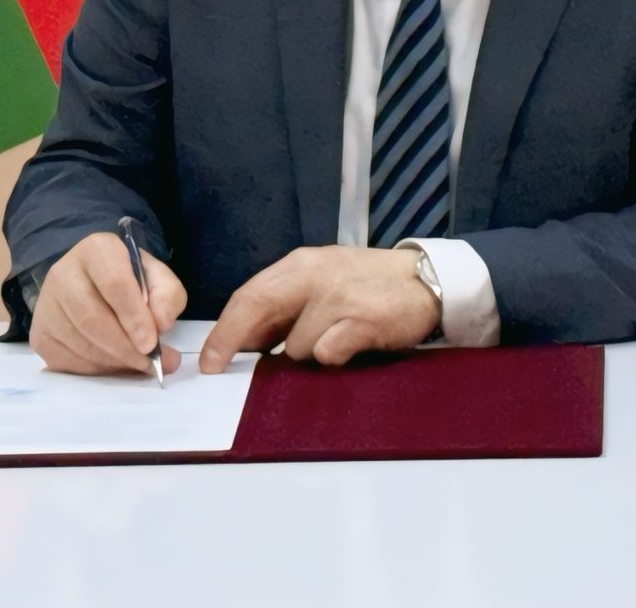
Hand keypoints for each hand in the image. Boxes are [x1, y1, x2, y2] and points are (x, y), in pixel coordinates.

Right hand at [32, 229, 186, 377]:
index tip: (151, 344)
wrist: (93, 283)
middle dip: (124, 347)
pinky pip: (66, 361)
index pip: (114, 283)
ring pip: (79, 343)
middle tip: (148, 363)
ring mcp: (46, 305)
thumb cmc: (129, 279)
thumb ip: (167, 296)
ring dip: (112, 362)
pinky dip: (94, 370)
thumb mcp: (157, 278)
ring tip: (136, 365)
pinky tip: (112, 366)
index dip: (134, 317)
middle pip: (92, 318)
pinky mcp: (39, 334)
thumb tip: (161, 324)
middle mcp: (63, 273)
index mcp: (97, 249)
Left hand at [197, 245, 441, 372]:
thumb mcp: (320, 283)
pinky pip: (328, 354)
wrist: (426, 280)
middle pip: (258, 307)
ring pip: (294, 346)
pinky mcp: (363, 321)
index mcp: (301, 264)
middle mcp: (316, 274)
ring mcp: (340, 297)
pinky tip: (351, 345)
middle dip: (232, 342)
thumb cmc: (366, 285)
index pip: (249, 295)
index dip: (224, 330)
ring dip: (305, 354)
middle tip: (220, 370)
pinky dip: (334, 357)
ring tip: (331, 340)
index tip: (209, 361)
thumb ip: (285, 307)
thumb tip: (241, 343)